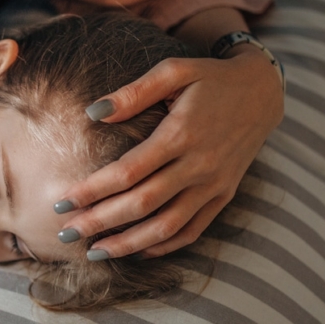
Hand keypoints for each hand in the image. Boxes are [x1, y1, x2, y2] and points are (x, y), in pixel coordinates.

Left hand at [54, 46, 283, 258]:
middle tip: (65, 233)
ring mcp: (214, 185)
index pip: (127, 172)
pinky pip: (193, 229)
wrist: (263, 92)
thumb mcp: (173, 71)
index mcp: (181, 134)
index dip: (92, 190)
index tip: (61, 201)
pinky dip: (164, 245)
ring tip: (94, 252)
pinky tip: (137, 251)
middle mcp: (198, 165)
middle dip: (99, 222)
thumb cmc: (209, 78)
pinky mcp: (224, 195)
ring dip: (128, 244)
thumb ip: (133, 92)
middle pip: (142, 204)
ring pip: (167, 226)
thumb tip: (93, 112)